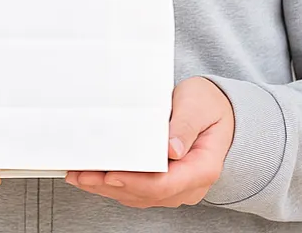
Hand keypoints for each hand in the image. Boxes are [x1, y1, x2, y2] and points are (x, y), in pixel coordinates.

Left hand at [65, 76, 234, 208]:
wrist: (221, 114)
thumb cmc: (210, 106)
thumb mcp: (199, 106)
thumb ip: (185, 126)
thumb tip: (172, 149)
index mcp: (203, 167)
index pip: (165, 183)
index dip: (135, 181)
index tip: (110, 175)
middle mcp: (190, 185)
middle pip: (147, 194)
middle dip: (111, 186)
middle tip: (82, 175)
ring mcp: (177, 187)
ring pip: (139, 196)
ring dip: (108, 188)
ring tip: (80, 176)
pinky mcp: (165, 184)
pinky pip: (138, 191)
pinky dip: (115, 185)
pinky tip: (94, 177)